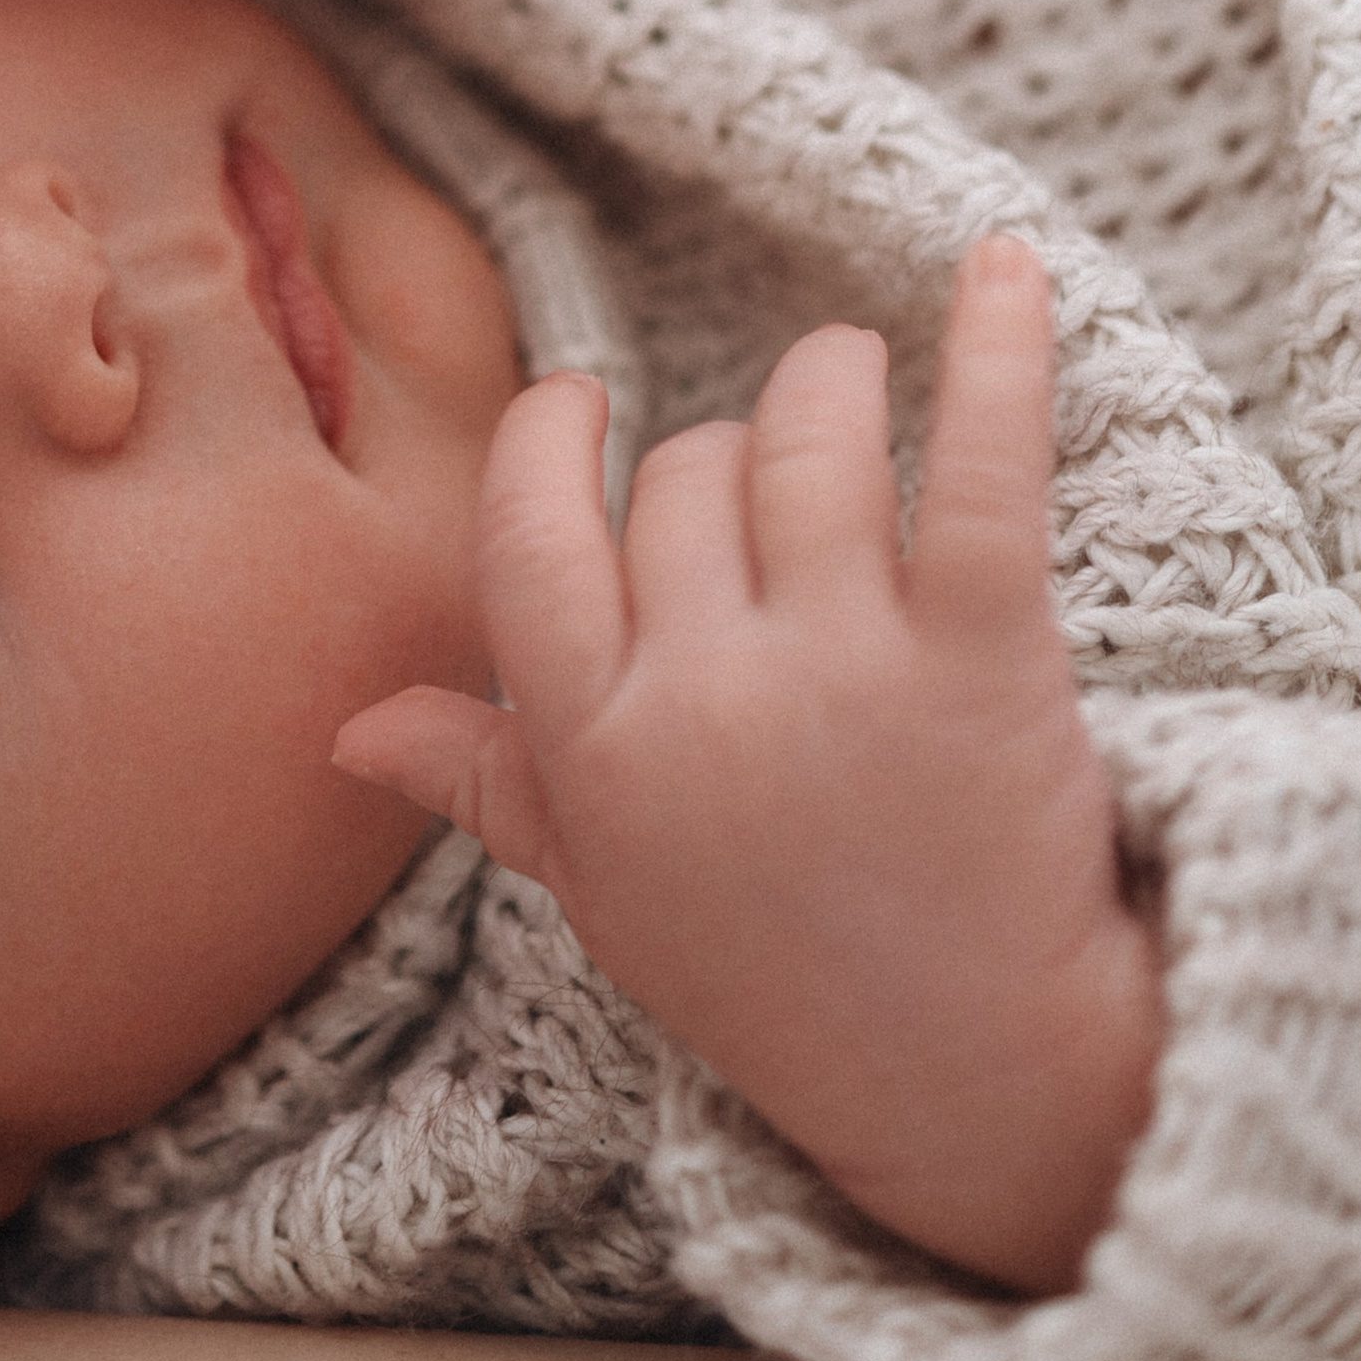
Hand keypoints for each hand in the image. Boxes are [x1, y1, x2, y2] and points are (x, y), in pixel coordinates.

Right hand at [336, 241, 1162, 1297]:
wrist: (984, 1093)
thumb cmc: (782, 979)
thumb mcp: (611, 892)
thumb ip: (491, 784)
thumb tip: (351, 730)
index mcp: (595, 748)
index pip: (528, 533)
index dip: (549, 444)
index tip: (580, 403)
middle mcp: (700, 699)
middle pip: (685, 474)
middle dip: (727, 465)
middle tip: (783, 511)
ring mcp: (840, 672)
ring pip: (808, 431)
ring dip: (834, 387)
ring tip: (860, 397)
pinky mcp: (983, 657)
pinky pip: (982, 463)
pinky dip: (1002, 350)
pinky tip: (1009, 267)